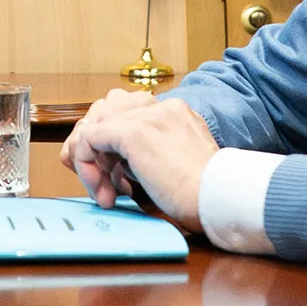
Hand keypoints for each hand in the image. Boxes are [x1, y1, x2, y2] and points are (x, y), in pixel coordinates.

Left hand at [60, 94, 218, 230]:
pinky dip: (88, 167)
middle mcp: (160, 107)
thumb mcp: (178, 164)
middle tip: (106, 185)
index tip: (119, 180)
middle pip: (106, 114)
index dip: (113, 147)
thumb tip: (119, 166)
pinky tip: (105, 193)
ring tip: (106, 193)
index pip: (126, 114)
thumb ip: (152, 154)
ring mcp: (146, 116)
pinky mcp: (131, 132)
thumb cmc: (206, 194)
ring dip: (92, 162)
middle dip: (98, 150)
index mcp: (174, 112)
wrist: (219, 198)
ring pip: (95, 128)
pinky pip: (88, 140)